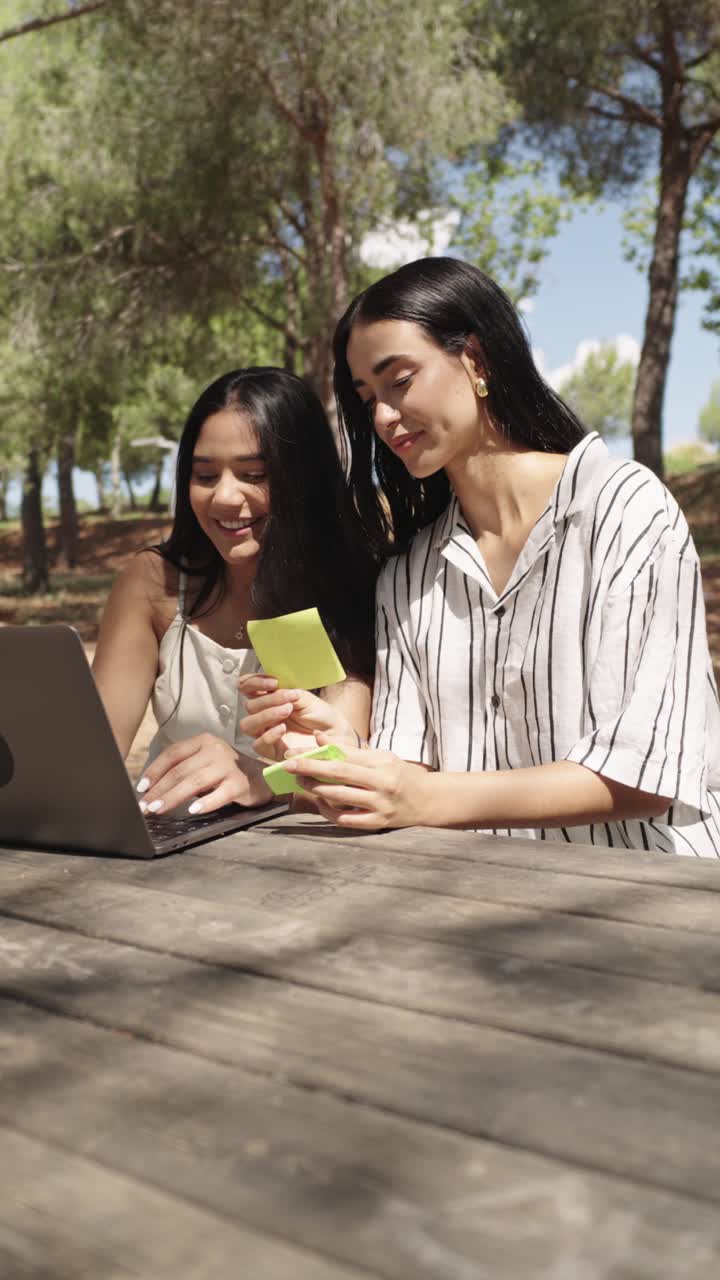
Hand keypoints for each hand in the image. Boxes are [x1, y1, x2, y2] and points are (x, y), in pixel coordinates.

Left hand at [135, 733, 270, 815]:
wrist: (263, 777)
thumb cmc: (226, 772)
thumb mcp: (205, 763)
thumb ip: (184, 769)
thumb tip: (153, 788)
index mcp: (203, 741)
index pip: (172, 754)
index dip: (154, 771)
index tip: (141, 788)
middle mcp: (215, 750)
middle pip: (180, 770)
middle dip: (159, 790)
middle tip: (145, 805)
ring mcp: (229, 766)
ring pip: (195, 782)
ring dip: (173, 797)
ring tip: (158, 809)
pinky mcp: (240, 783)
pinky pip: (219, 794)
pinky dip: (205, 803)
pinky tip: (193, 811)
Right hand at [238, 674, 357, 761]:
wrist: (336, 736)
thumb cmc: (321, 715)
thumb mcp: (305, 698)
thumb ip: (286, 692)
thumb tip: (273, 688)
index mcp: (269, 699)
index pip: (247, 687)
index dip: (254, 682)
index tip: (274, 682)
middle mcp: (264, 715)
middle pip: (249, 706)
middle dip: (268, 700)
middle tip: (290, 701)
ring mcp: (265, 733)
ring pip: (247, 725)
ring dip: (266, 715)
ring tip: (287, 710)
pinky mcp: (270, 751)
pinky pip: (258, 744)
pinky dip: (269, 734)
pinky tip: (283, 728)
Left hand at [283, 734, 434, 829]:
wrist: (430, 800)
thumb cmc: (401, 774)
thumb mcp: (381, 757)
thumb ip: (350, 749)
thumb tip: (319, 738)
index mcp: (382, 763)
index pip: (344, 757)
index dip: (316, 756)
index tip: (294, 754)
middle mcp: (382, 783)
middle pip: (339, 776)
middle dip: (310, 770)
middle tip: (288, 766)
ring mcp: (380, 805)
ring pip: (340, 798)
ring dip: (316, 790)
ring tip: (301, 783)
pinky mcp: (378, 823)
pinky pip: (347, 820)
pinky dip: (330, 812)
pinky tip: (320, 804)